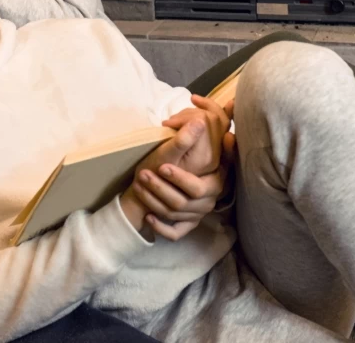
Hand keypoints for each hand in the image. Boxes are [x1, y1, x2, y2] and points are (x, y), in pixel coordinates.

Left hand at [119, 120, 207, 234]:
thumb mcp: (188, 146)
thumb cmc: (183, 158)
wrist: (173, 175)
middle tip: (144, 174)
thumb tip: (200, 121)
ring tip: (139, 185)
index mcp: (215, 183)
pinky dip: (161, 227)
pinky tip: (148, 216)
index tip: (162, 167)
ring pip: (174, 213)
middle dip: (161, 188)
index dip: (180, 179)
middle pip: (183, 202)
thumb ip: (195, 136)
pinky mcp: (187, 225)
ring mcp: (198, 215)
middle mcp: (208, 202)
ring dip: (154, 200)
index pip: (197, 187)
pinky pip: (175, 233)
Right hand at [161, 94, 232, 174]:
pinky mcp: (212, 149)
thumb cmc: (155, 169)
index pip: (207, 121)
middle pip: (215, 118)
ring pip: (218, 119)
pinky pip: (219, 125)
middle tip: (171, 121)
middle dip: (192, 113)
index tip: (169, 123)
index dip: (187, 116)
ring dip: (197, 112)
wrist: (153, 185)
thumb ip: (183, 140)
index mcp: (207, 157)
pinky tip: (196, 102)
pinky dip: (209, 111)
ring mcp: (216, 151)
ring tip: (176, 120)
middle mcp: (217, 154)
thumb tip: (200, 121)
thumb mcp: (165, 156)